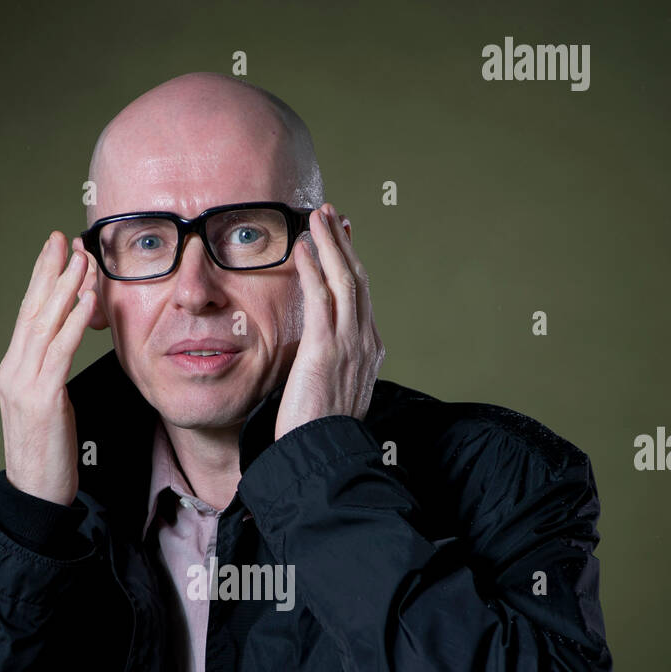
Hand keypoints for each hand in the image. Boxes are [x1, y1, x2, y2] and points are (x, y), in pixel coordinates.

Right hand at [0, 232, 95, 505]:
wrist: (36, 495)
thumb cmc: (48, 455)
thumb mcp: (48, 408)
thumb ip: (50, 377)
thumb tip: (63, 353)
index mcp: (13, 370)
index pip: (27, 315)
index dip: (41, 280)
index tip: (54, 250)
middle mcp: (13, 370)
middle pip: (32, 310)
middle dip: (49, 271)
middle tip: (63, 237)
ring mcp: (24, 383)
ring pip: (45, 324)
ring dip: (65, 288)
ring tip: (82, 259)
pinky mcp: (42, 399)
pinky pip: (59, 352)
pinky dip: (72, 322)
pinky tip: (86, 299)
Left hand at [274, 203, 384, 442]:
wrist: (325, 456)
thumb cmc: (322, 434)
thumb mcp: (335, 394)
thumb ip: (333, 369)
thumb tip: (320, 358)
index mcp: (369, 352)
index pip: (361, 298)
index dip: (351, 265)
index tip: (342, 242)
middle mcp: (366, 342)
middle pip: (358, 280)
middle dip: (343, 244)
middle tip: (331, 215)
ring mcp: (350, 344)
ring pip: (344, 280)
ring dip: (329, 244)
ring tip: (316, 217)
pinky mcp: (327, 350)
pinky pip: (321, 297)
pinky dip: (313, 268)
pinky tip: (301, 248)